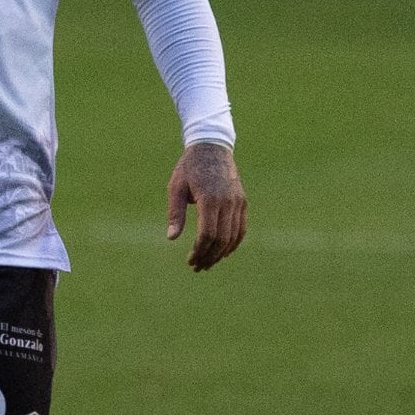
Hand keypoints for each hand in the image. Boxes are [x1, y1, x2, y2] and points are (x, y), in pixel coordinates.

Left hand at [164, 140, 246, 271]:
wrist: (212, 147)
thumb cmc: (189, 167)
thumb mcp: (176, 187)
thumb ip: (175, 213)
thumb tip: (172, 237)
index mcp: (209, 199)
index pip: (207, 235)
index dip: (199, 251)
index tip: (190, 261)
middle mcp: (227, 202)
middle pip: (221, 239)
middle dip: (209, 257)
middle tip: (197, 267)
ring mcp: (237, 202)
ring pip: (233, 236)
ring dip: (221, 253)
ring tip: (208, 263)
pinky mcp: (242, 201)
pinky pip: (241, 228)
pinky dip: (234, 243)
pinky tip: (223, 252)